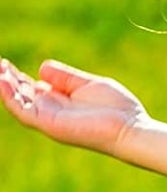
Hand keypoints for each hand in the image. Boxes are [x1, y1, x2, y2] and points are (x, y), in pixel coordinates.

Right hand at [0, 57, 148, 155]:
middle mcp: (51, 111)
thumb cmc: (116, 108)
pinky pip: (23, 111)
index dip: (17, 76)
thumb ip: (66, 77)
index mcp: (60, 101)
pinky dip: (10, 97)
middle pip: (21, 94)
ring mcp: (48, 118)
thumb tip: (41, 67)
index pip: (31, 88)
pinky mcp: (49, 124)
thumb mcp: (88, 85)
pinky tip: (3, 82)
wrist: (129, 128)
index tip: (5, 63)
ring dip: (4, 86)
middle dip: (7, 79)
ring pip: (17, 102)